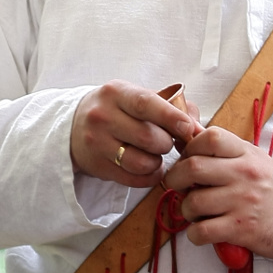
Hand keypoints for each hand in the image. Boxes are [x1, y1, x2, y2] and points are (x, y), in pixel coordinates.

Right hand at [70, 83, 199, 186]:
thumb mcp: (135, 97)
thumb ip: (170, 107)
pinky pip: (133, 179)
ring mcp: (97, 143)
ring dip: (157, 162)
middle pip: (147, 137)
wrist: (73, 127)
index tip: (187, 128)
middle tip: (167, 142)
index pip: (145, 104)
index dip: (170, 117)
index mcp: (115, 93)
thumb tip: (199, 128)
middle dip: (166, 143)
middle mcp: (102, 116)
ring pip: (140, 162)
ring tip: (155, 155)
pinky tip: (149, 169)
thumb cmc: (116, 110)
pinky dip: (149, 176)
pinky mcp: (97, 166)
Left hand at [167, 126, 272, 259]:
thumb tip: (188, 127)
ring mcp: (242, 202)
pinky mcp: (240, 229)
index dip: (189, 147)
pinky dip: (194, 234)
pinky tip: (202, 231)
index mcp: (246, 154)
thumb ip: (222, 147)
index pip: (210, 137)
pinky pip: (202, 231)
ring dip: (185, 209)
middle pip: (193, 168)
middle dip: (175, 178)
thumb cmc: (268, 187)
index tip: (187, 159)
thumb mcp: (251, 158)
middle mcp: (244, 175)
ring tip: (194, 211)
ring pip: (193, 202)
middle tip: (178, 185)